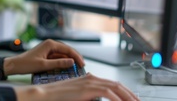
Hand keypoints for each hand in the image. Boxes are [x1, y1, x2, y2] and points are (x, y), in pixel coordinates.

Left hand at [3, 39, 84, 75]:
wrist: (15, 65)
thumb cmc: (27, 64)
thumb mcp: (44, 65)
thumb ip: (58, 63)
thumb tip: (72, 62)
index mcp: (50, 44)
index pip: (68, 49)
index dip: (76, 57)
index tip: (82, 64)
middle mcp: (50, 44)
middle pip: (67, 50)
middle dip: (75, 57)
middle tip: (82, 66)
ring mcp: (48, 49)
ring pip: (63, 53)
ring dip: (70, 60)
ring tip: (77, 67)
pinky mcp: (46, 54)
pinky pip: (58, 57)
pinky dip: (63, 61)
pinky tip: (67, 67)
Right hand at [14, 73, 139, 100]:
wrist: (44, 94)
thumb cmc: (57, 97)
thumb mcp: (77, 96)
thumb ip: (88, 97)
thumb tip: (97, 99)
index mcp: (89, 79)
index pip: (112, 84)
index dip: (125, 92)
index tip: (132, 100)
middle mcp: (91, 78)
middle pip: (117, 84)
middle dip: (131, 95)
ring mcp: (90, 82)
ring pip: (116, 87)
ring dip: (128, 97)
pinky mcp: (88, 88)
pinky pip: (109, 93)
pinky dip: (118, 99)